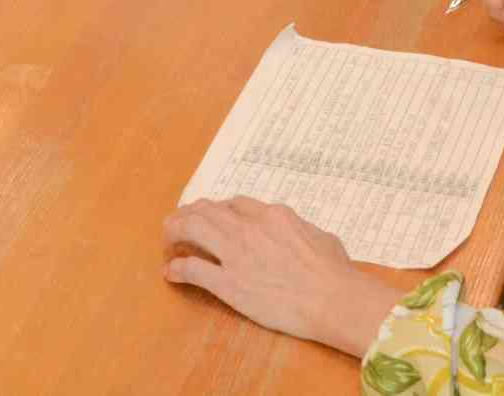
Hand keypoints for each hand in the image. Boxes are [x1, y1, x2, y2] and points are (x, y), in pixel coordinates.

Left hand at [162, 198, 400, 356]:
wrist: (332, 299)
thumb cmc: (335, 273)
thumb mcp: (323, 238)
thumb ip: (304, 231)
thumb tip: (303, 234)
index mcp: (272, 216)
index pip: (236, 204)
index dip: (219, 210)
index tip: (214, 218)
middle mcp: (249, 228)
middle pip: (208, 210)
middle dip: (190, 214)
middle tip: (181, 223)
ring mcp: (236, 254)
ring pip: (193, 229)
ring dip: (175, 231)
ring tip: (168, 240)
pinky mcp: (228, 283)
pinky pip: (192, 269)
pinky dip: (177, 269)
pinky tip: (170, 273)